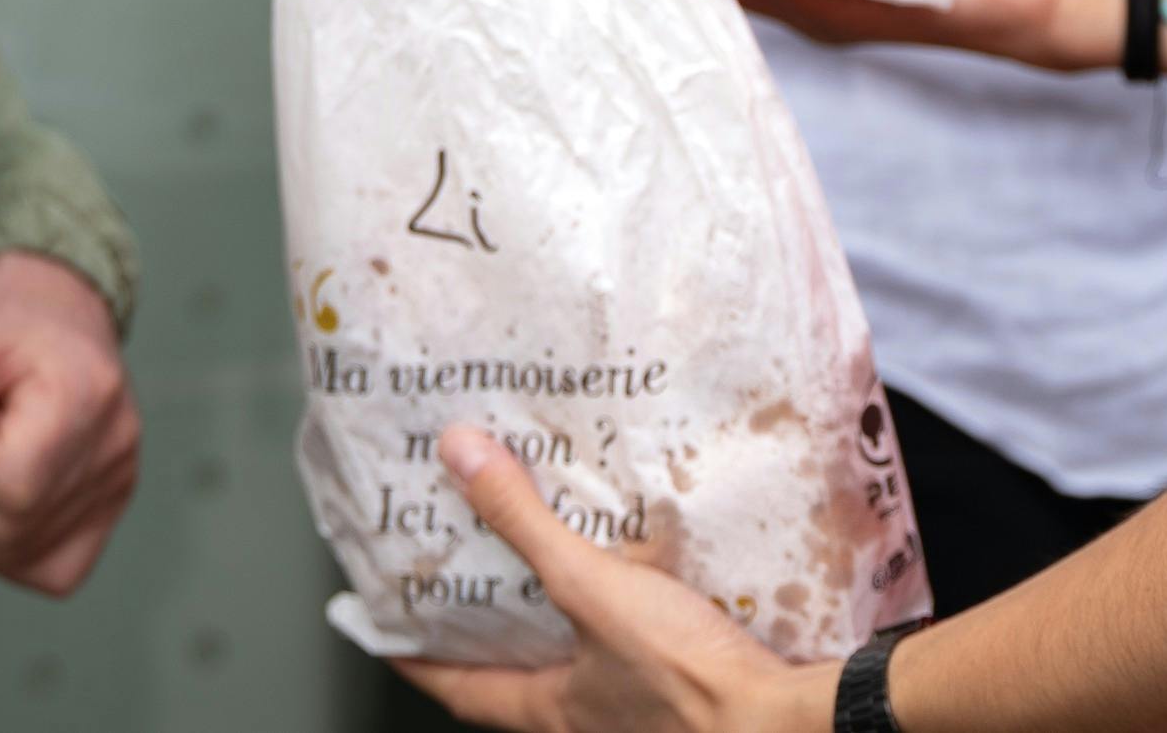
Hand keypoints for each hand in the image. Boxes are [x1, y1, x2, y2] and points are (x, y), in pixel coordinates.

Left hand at [0, 249, 141, 593]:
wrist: (51, 298)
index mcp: (85, 396)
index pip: (11, 489)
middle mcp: (118, 443)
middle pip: (17, 529)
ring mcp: (122, 476)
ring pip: (31, 554)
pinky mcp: (116, 500)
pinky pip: (58, 569)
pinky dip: (21, 545)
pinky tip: (10, 491)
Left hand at [392, 427, 831, 732]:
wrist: (784, 718)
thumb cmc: (687, 679)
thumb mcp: (591, 590)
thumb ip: (526, 524)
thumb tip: (461, 459)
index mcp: (550, 711)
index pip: (458, 687)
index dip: (416, 655)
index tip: (382, 628)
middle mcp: (587, 719)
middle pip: (516, 675)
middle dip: (492, 627)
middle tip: (468, 578)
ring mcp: (637, 710)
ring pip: (577, 661)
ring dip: (561, 617)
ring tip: (553, 558)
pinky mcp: (685, 687)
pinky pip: (635, 646)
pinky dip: (625, 610)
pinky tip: (645, 572)